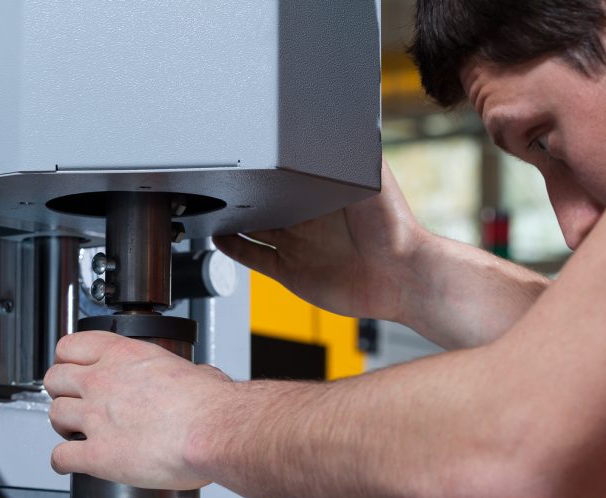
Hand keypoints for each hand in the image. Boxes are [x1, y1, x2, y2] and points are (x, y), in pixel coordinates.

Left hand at [42, 330, 230, 489]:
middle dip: (61, 391)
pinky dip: (61, 462)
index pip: (72, 346)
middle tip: (73, 400)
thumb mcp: (194, 371)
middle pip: (55, 378)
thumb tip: (200, 378)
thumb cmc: (209, 405)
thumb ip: (185, 373)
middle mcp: (103, 383)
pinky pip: (61, 457)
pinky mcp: (98, 455)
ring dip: (62, 425)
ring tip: (73, 432)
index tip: (72, 367)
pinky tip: (69, 464)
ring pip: (54, 415)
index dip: (67, 358)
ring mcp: (96, 419)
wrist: (212, 431)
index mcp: (124, 356)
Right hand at [214, 159, 427, 322]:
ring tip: (205, 200)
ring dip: (230, 216)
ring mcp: (297, 246)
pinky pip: (255, 257)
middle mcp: (306, 219)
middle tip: (215, 171)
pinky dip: (234, 247)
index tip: (244, 147)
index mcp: (322, 192)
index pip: (285, 173)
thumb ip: (350, 148)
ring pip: (253, 227)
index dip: (265, 162)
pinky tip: (216, 235)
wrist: (400, 276)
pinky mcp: (291, 272)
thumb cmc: (394, 227)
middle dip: (241, 187)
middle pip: (263, 199)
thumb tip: (337, 114)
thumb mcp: (372, 174)